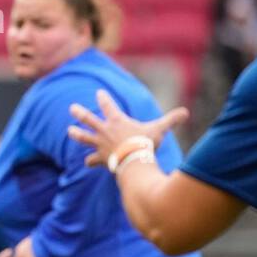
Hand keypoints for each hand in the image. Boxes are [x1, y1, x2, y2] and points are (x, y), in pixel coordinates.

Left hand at [67, 89, 189, 167]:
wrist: (134, 162)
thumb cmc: (146, 144)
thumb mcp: (159, 129)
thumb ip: (171, 120)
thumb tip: (186, 113)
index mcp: (117, 120)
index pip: (108, 105)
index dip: (103, 98)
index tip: (98, 93)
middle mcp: (105, 130)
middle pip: (89, 118)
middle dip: (80, 113)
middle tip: (72, 108)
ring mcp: (101, 144)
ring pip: (84, 137)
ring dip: (77, 134)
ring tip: (69, 131)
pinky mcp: (101, 158)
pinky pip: (93, 160)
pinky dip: (90, 161)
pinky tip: (87, 163)